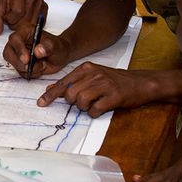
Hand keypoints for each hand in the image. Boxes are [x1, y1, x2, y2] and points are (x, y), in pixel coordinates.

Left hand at [0, 0, 45, 34]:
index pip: (17, 12)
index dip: (9, 18)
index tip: (6, 17)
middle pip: (25, 19)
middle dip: (15, 23)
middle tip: (11, 17)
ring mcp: (39, 1)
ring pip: (32, 23)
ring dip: (23, 25)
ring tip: (17, 18)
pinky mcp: (44, 7)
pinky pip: (38, 22)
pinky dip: (30, 24)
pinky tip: (24, 18)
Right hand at [3, 27, 69, 78]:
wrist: (61, 55)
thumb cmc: (58, 47)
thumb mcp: (56, 45)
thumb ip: (48, 47)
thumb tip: (37, 51)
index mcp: (26, 32)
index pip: (15, 39)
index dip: (19, 49)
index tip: (26, 59)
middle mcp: (19, 42)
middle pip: (8, 53)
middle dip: (18, 62)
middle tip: (30, 67)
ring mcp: (18, 54)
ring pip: (13, 64)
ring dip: (28, 69)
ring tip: (41, 65)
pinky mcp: (21, 64)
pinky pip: (20, 72)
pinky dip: (30, 74)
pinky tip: (39, 68)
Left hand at [36, 63, 152, 115]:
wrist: (139, 83)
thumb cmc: (114, 80)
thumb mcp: (92, 76)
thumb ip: (72, 81)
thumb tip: (50, 88)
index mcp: (86, 68)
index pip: (63, 83)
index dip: (50, 94)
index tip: (41, 103)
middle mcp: (94, 74)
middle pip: (70, 94)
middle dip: (73, 103)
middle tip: (84, 102)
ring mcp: (104, 84)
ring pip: (81, 102)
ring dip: (85, 108)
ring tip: (94, 104)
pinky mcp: (114, 96)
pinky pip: (95, 110)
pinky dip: (95, 113)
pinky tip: (100, 109)